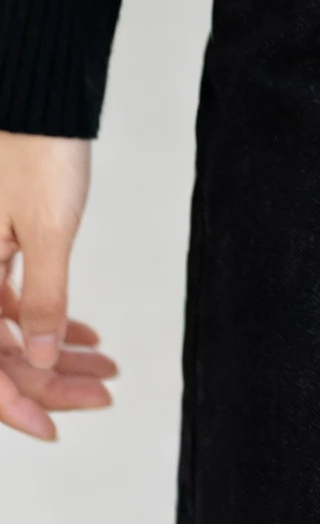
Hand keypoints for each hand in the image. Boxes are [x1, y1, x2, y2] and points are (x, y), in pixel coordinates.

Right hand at [0, 133, 114, 440]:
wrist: (35, 95)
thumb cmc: (37, 149)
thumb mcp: (48, 230)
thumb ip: (45, 298)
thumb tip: (44, 359)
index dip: (14, 404)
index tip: (52, 428)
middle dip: (49, 381)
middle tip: (102, 393)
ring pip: (9, 329)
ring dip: (55, 353)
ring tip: (106, 367)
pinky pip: (12, 301)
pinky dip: (49, 320)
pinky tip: (85, 335)